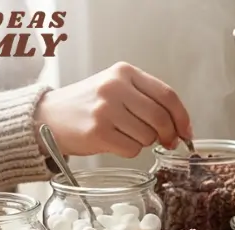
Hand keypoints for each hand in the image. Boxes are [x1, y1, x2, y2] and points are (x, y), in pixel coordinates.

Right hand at [35, 62, 191, 158]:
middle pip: (161, 118)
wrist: (48, 116)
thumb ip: (147, 100)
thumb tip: (181, 128)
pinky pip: (132, 149)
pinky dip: (129, 151)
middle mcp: (114, 87)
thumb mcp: (117, 89)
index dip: (182, 117)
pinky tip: (114, 142)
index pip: (167, 95)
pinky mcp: (98, 132)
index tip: (186, 132)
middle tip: (166, 142)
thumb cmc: (88, 105)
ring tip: (125, 134)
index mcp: (123, 72)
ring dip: (144, 142)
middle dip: (168, 135)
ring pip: (148, 136)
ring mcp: (105, 109)